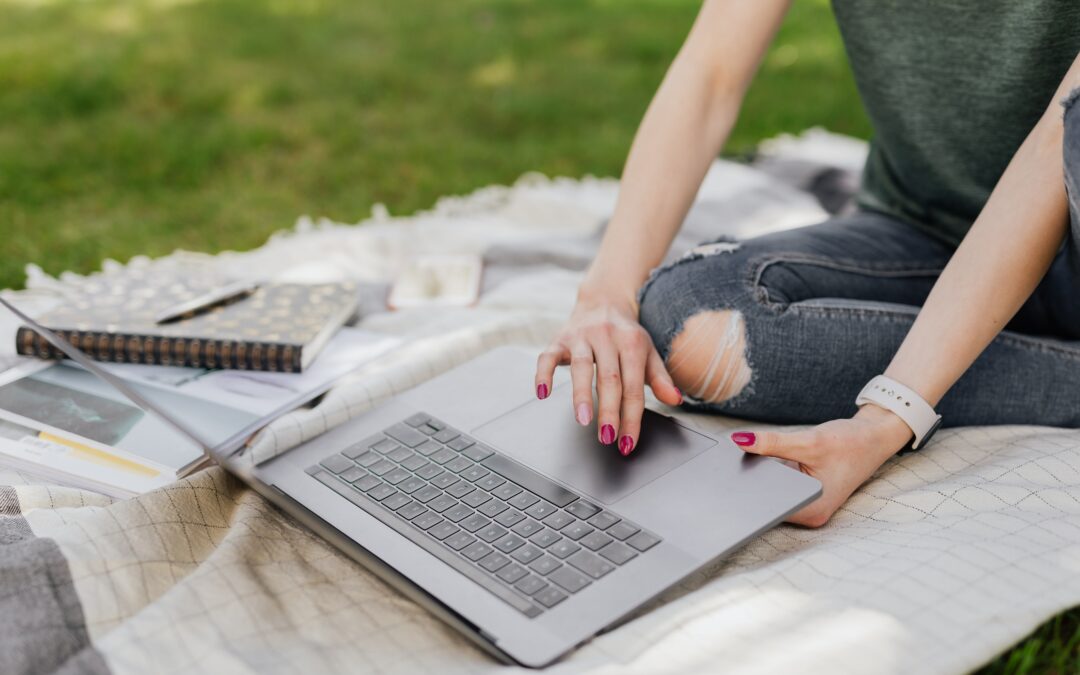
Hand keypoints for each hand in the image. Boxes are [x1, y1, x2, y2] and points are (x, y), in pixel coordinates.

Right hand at [535, 291, 682, 454]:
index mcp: (632, 343)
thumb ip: (661, 378)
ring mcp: (582, 337)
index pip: (633, 387)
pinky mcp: (560, 339)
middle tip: (608, 437)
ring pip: (581, 367)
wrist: (604, 300)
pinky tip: (543, 393)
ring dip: (581, 395)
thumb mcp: (648, 353)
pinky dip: (544, 374)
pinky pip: (548, 357)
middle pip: (609, 379)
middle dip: (609, 411)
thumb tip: (676, 399)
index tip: (627, 442)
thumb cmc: (626, 335)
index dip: (631, 417)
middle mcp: (607, 338)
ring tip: (583, 420)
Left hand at [731, 404, 913, 527]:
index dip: (745, 491)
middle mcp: (809, 514)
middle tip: (728, 462)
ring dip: (759, 476)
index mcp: (812, 510)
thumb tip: (738, 441)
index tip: (725, 478)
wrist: (874, 437)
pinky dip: (770, 473)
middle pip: (767, 501)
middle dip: (750, 482)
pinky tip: (762, 458)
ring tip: (746, 457)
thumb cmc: (851, 443)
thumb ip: (772, 443)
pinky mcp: (804, 494)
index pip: (768, 507)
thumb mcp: (809, 441)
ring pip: (771, 493)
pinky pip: (779, 486)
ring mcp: (807, 506)